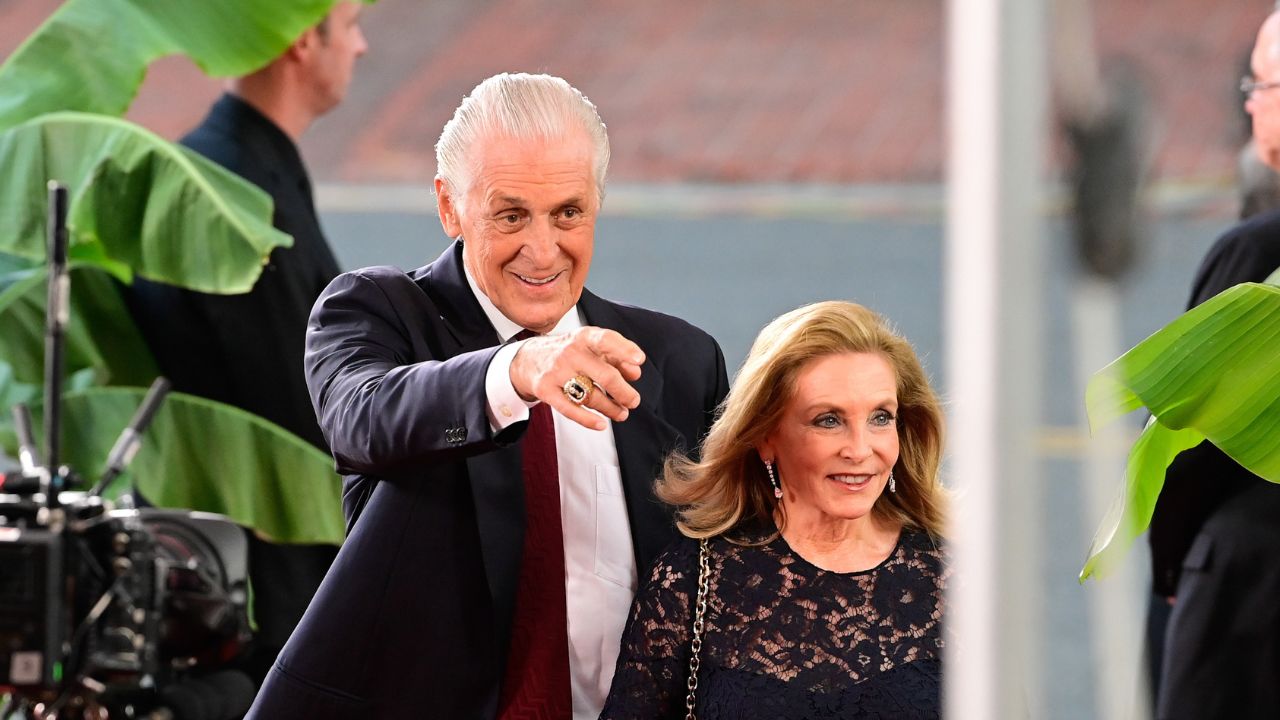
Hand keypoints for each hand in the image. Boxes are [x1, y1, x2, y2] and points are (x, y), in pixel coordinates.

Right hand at [510, 327, 644, 429]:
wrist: (528, 359)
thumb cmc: (568, 353)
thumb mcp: (591, 347)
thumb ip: (616, 356)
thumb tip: (634, 373)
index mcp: (584, 337)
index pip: (606, 340)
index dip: (624, 349)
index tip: (639, 360)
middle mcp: (570, 352)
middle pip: (604, 375)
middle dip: (624, 392)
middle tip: (633, 401)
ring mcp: (556, 371)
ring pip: (591, 396)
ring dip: (610, 408)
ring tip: (621, 413)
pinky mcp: (545, 390)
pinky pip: (570, 409)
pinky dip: (587, 420)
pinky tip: (601, 424)